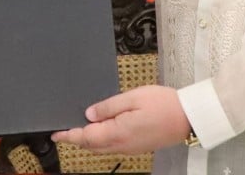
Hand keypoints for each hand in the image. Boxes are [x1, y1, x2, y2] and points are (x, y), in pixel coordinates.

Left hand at [51, 85, 190, 154]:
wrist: (189, 117)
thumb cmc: (163, 104)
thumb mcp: (132, 97)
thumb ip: (108, 106)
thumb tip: (89, 114)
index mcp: (118, 132)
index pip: (86, 137)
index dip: (69, 135)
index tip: (55, 134)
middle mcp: (122, 144)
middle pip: (92, 145)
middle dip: (77, 138)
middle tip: (63, 129)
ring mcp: (130, 147)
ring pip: (102, 147)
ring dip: (89, 139)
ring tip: (78, 128)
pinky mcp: (138, 146)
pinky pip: (113, 146)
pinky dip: (102, 140)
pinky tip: (101, 129)